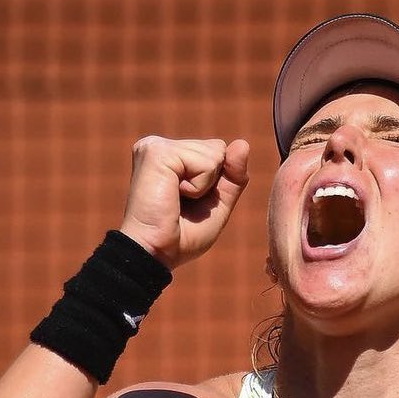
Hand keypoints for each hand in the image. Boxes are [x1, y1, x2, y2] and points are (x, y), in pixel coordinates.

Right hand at [120, 136, 249, 271]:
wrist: (154, 254)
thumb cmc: (180, 237)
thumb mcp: (216, 207)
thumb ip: (233, 177)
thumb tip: (243, 143)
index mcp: (170, 155)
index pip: (217, 151)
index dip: (216, 183)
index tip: (189, 203)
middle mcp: (160, 145)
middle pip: (218, 148)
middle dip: (211, 184)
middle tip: (182, 205)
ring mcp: (156, 145)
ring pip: (215, 153)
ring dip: (203, 187)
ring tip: (176, 201)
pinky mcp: (158, 152)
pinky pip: (205, 162)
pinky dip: (199, 187)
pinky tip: (174, 196)